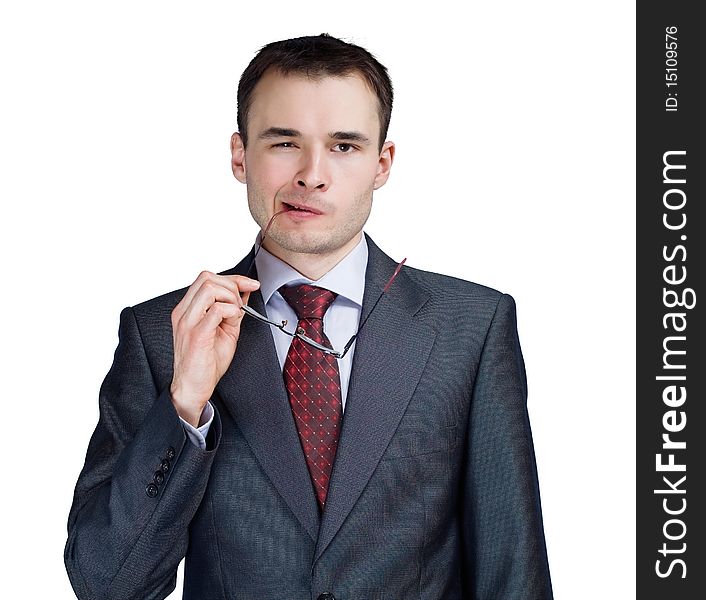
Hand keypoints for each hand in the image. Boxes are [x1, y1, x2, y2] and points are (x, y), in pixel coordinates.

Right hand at [170, 271, 259, 425]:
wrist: (192, 387)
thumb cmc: (205, 363)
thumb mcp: (224, 330)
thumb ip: (232, 310)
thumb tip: (245, 292)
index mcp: (187, 310)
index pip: (206, 278)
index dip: (232, 278)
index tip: (250, 284)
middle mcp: (184, 313)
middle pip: (207, 278)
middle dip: (232, 286)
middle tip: (242, 305)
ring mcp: (188, 322)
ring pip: (209, 288)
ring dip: (230, 297)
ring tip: (235, 314)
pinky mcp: (196, 334)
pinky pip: (215, 310)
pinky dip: (230, 311)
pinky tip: (233, 321)